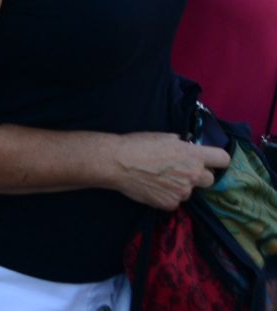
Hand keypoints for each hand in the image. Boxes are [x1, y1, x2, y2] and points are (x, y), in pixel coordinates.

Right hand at [109, 133, 229, 209]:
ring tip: (159, 179)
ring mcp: (182, 192)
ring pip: (189, 191)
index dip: (216, 160)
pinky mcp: (170, 204)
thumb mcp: (163, 137)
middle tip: (181, 171)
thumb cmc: (138, 144)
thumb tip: (186, 148)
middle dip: (198, 175)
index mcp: (193, 155)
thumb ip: (181, 145)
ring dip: (179, 187)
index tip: (209, 161)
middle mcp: (193, 174)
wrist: (117, 162)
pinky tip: (152, 188)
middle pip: (210, 179)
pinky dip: (166, 196)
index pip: (223, 159)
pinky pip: (174, 201)